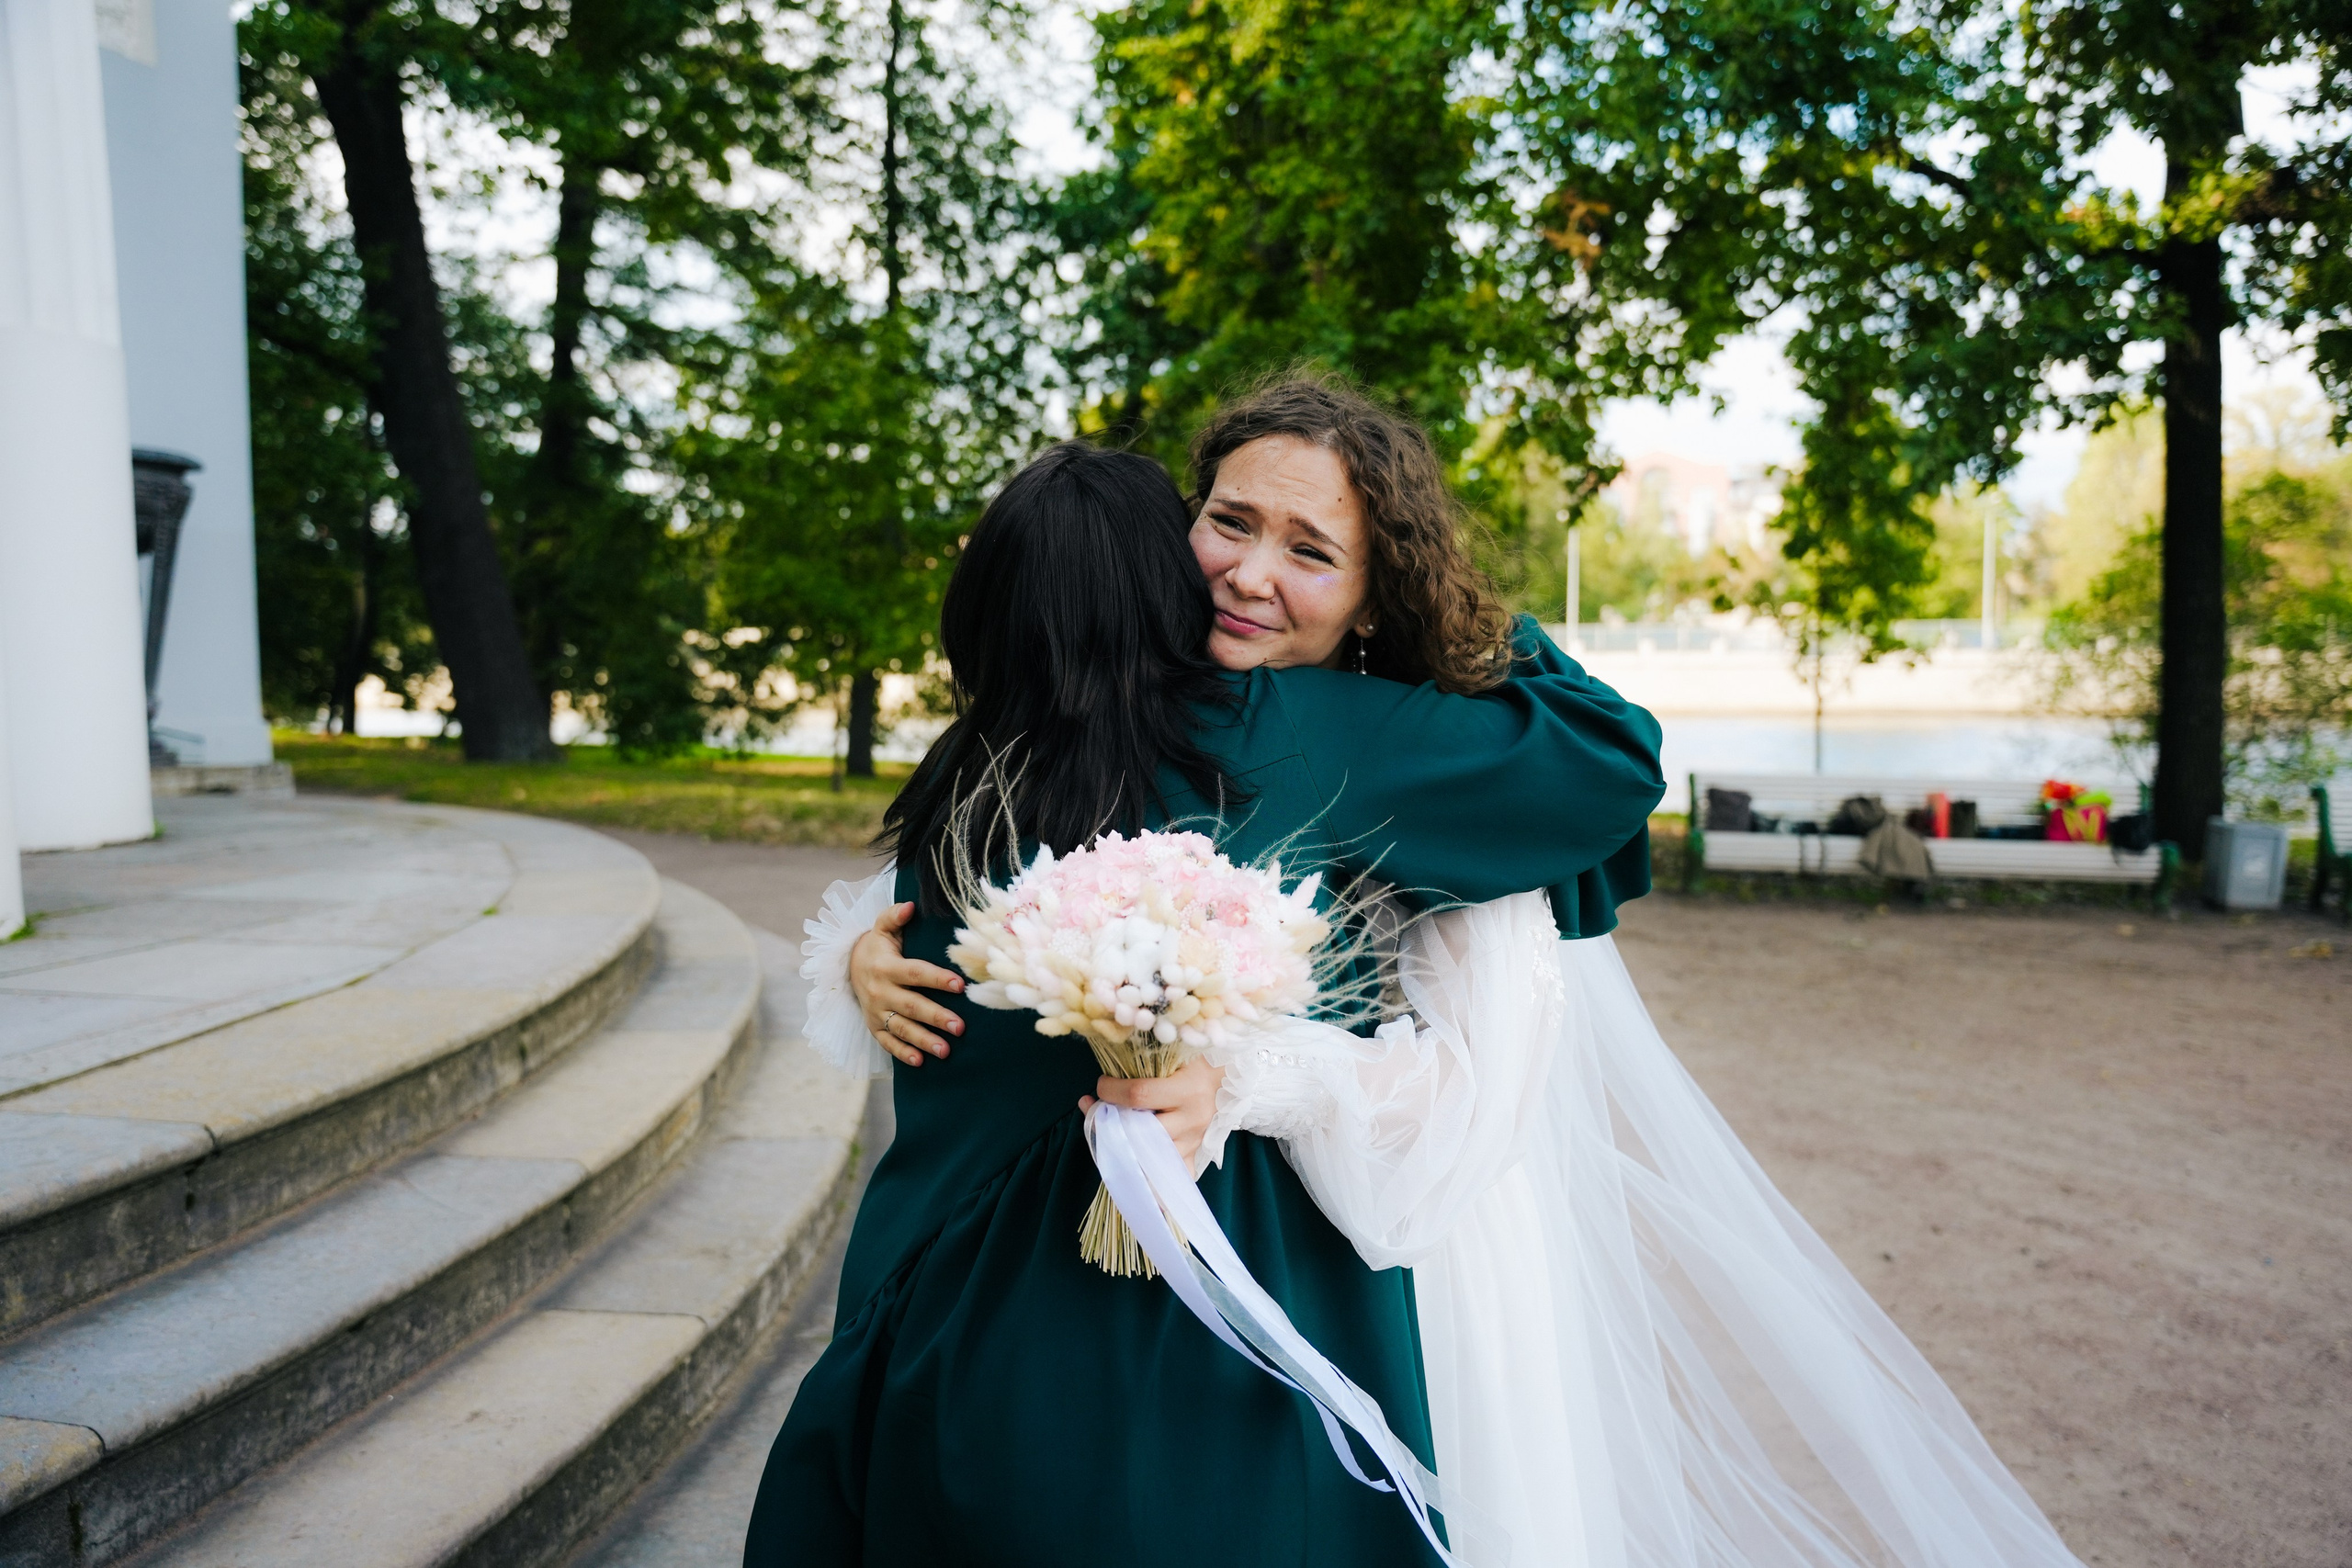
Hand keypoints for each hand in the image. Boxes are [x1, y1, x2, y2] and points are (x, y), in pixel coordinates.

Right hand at [852, 902, 965, 1067]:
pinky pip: (888, 1043)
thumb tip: (911, 905)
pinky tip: (920, 1062)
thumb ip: (894, 916)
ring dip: (923, 1040)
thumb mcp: (882, 928)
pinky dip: (902, 1054)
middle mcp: (880, 991)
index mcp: (886, 967)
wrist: (850, 968)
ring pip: (902, 1028)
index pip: (915, 973)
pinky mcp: (874, 1027)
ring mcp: (876, 1012)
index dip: (937, 978)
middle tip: (960, 1027)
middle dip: (936, 1017)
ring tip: (946, 1050)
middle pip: (911, 1006)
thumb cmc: (878, 947)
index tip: (960, 984)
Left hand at [1081, 1058, 1226, 1172]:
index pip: (1139, 1094)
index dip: (1112, 1091)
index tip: (1102, 1084)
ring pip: (1152, 1154)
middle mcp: (1193, 1119)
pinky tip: (1136, 1161)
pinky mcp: (1195, 1153)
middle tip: (1100, 1111)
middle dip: (1112, 1122)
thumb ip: (1144, 1065)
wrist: (1231, 1077)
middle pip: (1143, 1131)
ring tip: (1111, 1130)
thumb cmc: (1198, 1062)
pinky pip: (1171, 1171)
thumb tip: (1103, 1080)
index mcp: (1188, 1090)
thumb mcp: (1176, 1056)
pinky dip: (1152, 1171)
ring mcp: (1194, 1141)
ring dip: (1125, 1144)